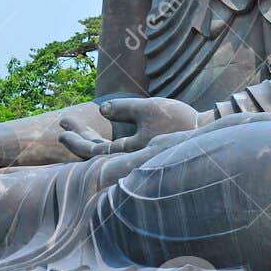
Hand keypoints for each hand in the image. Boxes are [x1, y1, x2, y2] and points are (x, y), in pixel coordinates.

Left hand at [58, 97, 203, 158]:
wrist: (208, 134)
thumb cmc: (179, 121)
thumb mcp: (148, 109)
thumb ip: (123, 109)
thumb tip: (101, 111)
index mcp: (129, 155)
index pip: (94, 152)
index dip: (76, 140)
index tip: (62, 127)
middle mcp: (130, 161)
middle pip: (96, 152)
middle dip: (80, 136)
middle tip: (63, 122)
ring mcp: (136, 157)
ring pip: (107, 150)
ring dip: (92, 136)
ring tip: (78, 123)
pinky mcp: (144, 151)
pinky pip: (118, 147)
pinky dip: (106, 137)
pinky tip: (102, 124)